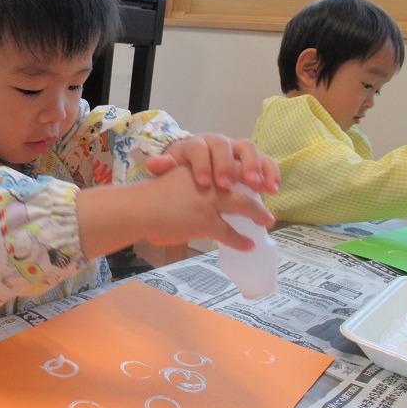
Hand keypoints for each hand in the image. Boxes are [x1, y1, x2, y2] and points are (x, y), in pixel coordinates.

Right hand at [139, 165, 274, 250]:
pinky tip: (248, 245)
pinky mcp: (204, 221)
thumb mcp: (176, 178)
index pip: (234, 162)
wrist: (138, 209)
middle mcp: (209, 180)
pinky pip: (229, 232)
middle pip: (244, 180)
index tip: (262, 182)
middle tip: (268, 198)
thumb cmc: (152, 196)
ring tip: (267, 222)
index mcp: (202, 166)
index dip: (252, 170)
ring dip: (258, 214)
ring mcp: (208, 200)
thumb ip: (192, 180)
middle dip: (260, 187)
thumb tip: (207, 188)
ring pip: (243, 204)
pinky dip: (240, 240)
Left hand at [145, 135, 278, 193]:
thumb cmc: (183, 172)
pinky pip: (265, 160)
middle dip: (227, 165)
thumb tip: (154, 164)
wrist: (196, 171)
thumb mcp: (171, 170)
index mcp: (196, 145)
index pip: (198, 148)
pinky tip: (273, 189)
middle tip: (227, 185)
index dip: (202, 163)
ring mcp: (237, 150)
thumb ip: (164, 166)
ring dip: (254, 167)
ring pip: (248, 149)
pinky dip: (271, 172)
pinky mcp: (253, 160)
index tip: (203, 183)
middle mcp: (218, 143)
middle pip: (224, 145)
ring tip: (257, 187)